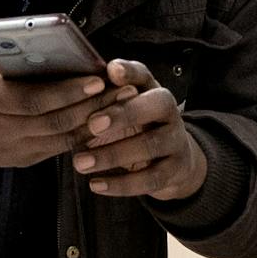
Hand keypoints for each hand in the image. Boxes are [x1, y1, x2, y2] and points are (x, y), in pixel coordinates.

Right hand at [0, 50, 133, 167]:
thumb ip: (15, 57)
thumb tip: (60, 45)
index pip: (34, 100)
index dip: (68, 93)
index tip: (97, 81)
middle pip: (54, 123)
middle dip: (93, 107)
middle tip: (124, 91)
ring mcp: (10, 150)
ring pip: (61, 140)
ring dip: (95, 122)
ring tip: (121, 104)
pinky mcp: (20, 160)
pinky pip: (58, 150)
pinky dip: (82, 135)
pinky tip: (103, 120)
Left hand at [72, 59, 208, 200]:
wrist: (175, 159)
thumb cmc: (139, 126)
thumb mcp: (125, 109)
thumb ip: (106, 95)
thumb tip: (80, 84)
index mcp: (154, 91)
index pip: (145, 76)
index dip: (130, 73)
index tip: (111, 73)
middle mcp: (171, 112)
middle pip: (156, 106)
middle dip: (124, 114)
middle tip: (92, 124)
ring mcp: (176, 142)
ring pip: (150, 145)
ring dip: (113, 155)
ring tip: (80, 163)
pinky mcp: (175, 171)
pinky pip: (150, 179)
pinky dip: (121, 184)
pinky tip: (95, 185)